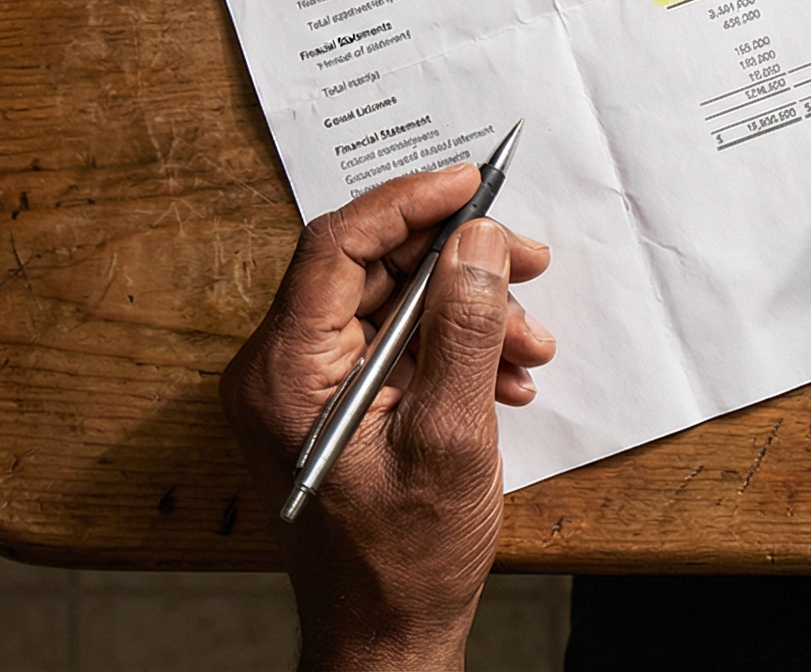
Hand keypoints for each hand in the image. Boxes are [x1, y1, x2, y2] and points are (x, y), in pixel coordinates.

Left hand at [222, 166, 556, 670]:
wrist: (387, 636)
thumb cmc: (406, 559)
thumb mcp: (452, 437)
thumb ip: (465, 330)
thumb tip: (480, 242)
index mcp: (285, 372)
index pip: (335, 245)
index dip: (410, 202)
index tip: (474, 184)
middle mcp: (280, 370)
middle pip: (369, 268)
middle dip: (458, 261)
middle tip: (529, 260)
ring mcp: (304, 389)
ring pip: (391, 304)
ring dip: (468, 311)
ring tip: (529, 343)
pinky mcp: (334, 405)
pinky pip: (394, 345)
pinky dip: (454, 348)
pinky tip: (505, 376)